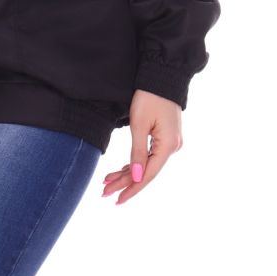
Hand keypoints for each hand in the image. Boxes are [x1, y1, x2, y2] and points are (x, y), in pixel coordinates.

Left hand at [101, 89, 182, 203]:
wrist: (162, 75)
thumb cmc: (149, 96)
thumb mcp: (139, 124)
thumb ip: (137, 152)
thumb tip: (134, 177)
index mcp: (168, 146)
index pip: (147, 174)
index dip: (131, 188)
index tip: (116, 200)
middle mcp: (172, 147)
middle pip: (145, 171)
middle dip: (124, 182)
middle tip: (104, 192)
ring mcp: (170, 142)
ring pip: (146, 164)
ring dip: (127, 172)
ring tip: (107, 182)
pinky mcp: (165, 136)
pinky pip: (149, 155)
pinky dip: (135, 162)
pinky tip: (121, 169)